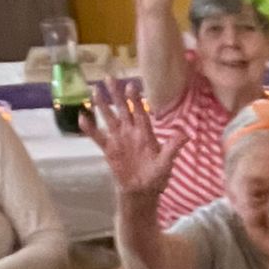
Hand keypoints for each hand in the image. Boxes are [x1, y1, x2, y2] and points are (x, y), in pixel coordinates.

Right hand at [81, 82, 181, 199]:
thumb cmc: (156, 176)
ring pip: (109, 118)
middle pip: (123, 110)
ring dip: (102, 106)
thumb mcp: (166, 163)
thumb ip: (172, 148)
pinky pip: (98, 137)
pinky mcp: (109, 149)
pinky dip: (90, 129)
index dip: (136, 100)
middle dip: (116, 95)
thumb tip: (186, 135)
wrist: (142, 191)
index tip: (132, 86)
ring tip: (95, 91)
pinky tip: (82, 117)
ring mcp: (119, 139)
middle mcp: (131, 132)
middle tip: (109, 78)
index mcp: (145, 133)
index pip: (140, 113)